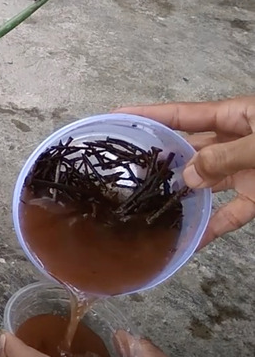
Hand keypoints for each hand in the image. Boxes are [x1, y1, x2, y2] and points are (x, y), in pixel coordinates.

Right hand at [115, 97, 254, 247]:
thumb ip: (225, 158)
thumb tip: (187, 178)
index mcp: (235, 117)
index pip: (182, 115)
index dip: (147, 115)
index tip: (115, 118)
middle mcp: (234, 142)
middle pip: (188, 151)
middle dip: (158, 162)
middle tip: (125, 174)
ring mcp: (245, 169)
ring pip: (204, 184)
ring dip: (180, 198)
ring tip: (149, 210)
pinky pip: (229, 213)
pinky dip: (212, 227)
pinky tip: (190, 242)